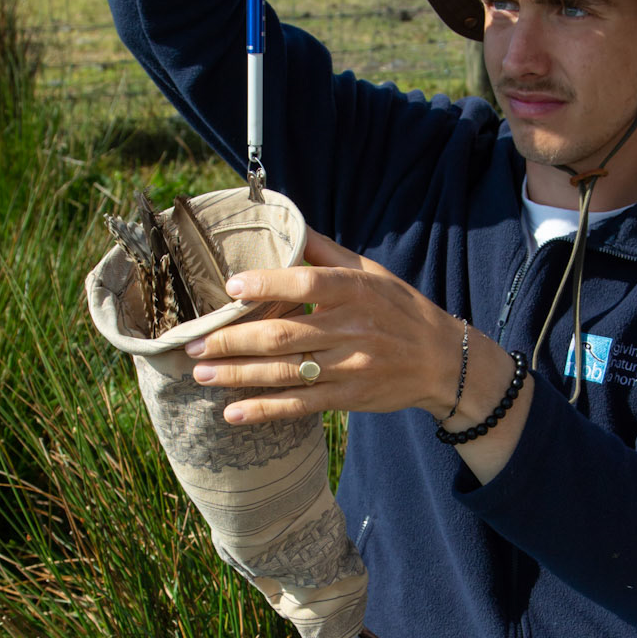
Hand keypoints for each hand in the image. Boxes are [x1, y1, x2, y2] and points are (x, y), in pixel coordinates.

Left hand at [182, 229, 533, 482]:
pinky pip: (299, 405)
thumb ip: (326, 252)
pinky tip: (232, 413)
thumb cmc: (399, 309)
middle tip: (195, 345)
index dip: (268, 285)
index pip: (307, 284)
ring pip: (285, 373)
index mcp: (355, 291)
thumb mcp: (371, 272)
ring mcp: (349, 367)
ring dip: (239, 375)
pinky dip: (264, 410)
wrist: (442, 361)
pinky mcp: (347, 397)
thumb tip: (288, 224)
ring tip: (201, 374)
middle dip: (234, 341)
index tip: (231, 287)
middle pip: (285, 335)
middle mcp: (351, 329)